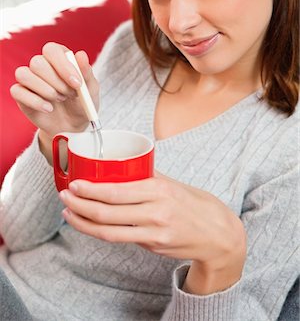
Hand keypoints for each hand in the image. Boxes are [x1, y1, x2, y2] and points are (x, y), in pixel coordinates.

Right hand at [10, 42, 99, 161]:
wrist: (72, 126)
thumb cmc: (81, 103)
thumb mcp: (90, 90)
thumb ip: (86, 73)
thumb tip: (81, 54)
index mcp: (59, 58)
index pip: (52, 50)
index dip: (63, 65)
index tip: (77, 83)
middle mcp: (41, 65)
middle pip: (37, 62)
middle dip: (57, 82)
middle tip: (69, 95)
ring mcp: (29, 79)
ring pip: (24, 74)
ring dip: (45, 90)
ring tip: (60, 100)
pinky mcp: (21, 94)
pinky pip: (17, 91)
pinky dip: (35, 102)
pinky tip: (49, 108)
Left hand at [59, 172, 245, 292]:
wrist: (217, 234)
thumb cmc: (193, 204)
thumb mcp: (172, 184)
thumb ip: (147, 176)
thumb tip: (122, 164)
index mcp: (159, 190)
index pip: (117, 191)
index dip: (91, 190)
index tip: (74, 185)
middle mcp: (155, 212)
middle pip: (109, 211)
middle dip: (81, 205)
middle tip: (65, 197)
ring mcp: (154, 232)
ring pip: (109, 230)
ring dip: (84, 222)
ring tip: (69, 213)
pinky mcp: (152, 246)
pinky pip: (121, 239)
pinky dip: (100, 232)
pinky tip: (89, 225)